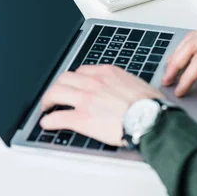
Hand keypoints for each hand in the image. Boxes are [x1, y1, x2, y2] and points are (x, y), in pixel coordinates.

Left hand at [40, 65, 163, 145]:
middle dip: (57, 86)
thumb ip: (123, 84)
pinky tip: (47, 124)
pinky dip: (49, 121)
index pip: (82, 71)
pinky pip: (58, 117)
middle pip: (64, 78)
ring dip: (47, 100)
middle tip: (55, 94)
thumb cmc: (149, 104)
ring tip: (46, 107)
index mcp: (106, 73)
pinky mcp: (81, 118)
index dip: (74, 79)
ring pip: (56, 93)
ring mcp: (85, 99)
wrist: (150, 118)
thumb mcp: (136, 84)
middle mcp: (93, 82)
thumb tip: (124, 90)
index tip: (73, 85)